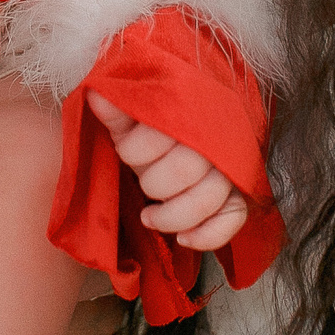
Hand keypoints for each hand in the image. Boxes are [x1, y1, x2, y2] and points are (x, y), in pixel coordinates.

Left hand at [89, 94, 252, 251]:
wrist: (195, 125)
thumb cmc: (156, 125)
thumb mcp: (135, 114)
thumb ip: (118, 108)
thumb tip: (95, 95)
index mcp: (189, 111)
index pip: (159, 134)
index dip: (134, 151)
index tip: (125, 151)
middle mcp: (215, 139)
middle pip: (184, 170)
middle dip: (153, 183)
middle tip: (141, 181)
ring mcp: (231, 169)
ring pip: (208, 200)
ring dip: (172, 217)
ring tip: (148, 217)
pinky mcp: (239, 194)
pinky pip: (234, 218)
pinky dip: (209, 235)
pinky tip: (184, 239)